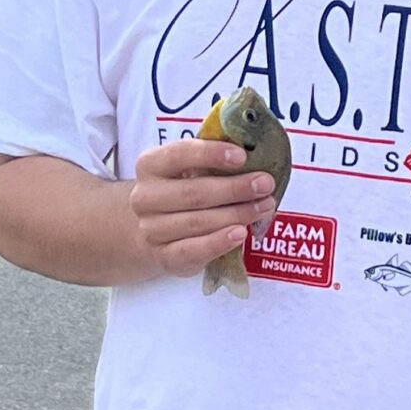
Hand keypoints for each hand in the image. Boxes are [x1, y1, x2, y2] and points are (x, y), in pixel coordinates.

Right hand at [127, 137, 276, 279]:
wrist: (154, 232)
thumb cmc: (181, 192)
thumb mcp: (188, 171)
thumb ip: (212, 162)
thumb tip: (254, 152)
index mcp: (150, 165)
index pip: (178, 154)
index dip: (211, 154)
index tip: (242, 156)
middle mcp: (145, 197)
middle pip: (193, 192)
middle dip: (234, 188)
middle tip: (265, 184)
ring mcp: (151, 230)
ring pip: (197, 222)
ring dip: (236, 214)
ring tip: (264, 207)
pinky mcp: (164, 257)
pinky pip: (193, 251)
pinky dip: (219, 242)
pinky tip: (241, 233)